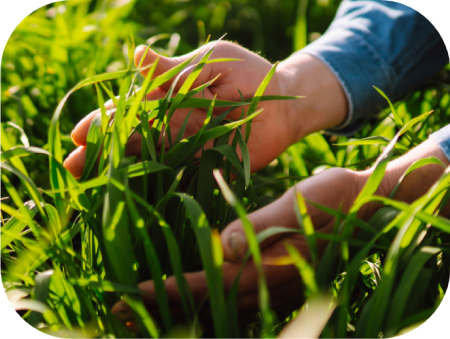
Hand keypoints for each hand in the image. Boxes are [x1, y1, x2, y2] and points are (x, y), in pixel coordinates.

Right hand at [65, 41, 296, 177]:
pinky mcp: (207, 167)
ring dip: (122, 172)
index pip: (130, 110)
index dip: (105, 120)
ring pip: (148, 162)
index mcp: (169, 98)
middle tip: (74, 168)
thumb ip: (176, 68)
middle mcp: (173, 125)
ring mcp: (188, 148)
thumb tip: (138, 55)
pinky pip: (178, 178)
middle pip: (132, 140)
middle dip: (102, 152)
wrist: (284, 102)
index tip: (79, 134)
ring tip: (93, 186)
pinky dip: (157, 188)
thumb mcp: (212, 62)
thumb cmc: (248, 75)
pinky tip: (134, 200)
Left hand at [111, 138, 449, 330]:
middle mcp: (269, 283)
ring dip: (179, 304)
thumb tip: (223, 246)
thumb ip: (261, 226)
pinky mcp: (276, 275)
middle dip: (162, 306)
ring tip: (143, 308)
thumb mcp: (299, 205)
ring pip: (218, 303)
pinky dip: (205, 296)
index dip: (166, 290)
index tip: (128, 295)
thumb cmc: (333, 198)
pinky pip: (233, 294)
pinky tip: (189, 293)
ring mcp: (274, 283)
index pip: (208, 283)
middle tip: (120, 311)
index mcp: (270, 267)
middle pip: (207, 301)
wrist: (367, 202)